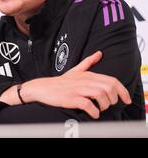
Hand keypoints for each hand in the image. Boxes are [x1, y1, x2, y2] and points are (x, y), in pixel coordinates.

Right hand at [0, 51, 131, 118]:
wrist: (42, 88)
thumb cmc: (60, 82)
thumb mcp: (75, 70)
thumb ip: (88, 62)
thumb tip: (99, 53)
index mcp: (88, 75)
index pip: (112, 80)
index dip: (122, 90)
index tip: (125, 99)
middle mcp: (84, 80)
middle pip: (109, 88)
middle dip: (114, 99)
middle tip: (108, 105)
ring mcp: (77, 89)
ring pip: (101, 95)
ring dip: (104, 105)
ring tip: (100, 109)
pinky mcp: (71, 98)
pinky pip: (88, 105)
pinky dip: (94, 111)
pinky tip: (93, 114)